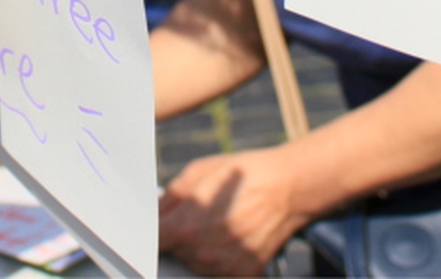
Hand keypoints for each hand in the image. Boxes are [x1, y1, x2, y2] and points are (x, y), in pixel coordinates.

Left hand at [159, 148, 309, 275]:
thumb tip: (154, 213)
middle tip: (200, 214)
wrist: (289, 187)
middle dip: (180, 234)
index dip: (152, 233)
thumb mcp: (198, 172)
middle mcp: (203, 252)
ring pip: (196, 262)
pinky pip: (219, 269)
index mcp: (186, 226)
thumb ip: (169, 198)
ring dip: (199, 247)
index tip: (155, 228)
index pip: (152, 242)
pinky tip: (234, 234)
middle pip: (175, 252)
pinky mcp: (243, 273)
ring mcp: (224, 266)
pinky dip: (221, 255)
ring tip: (221, 221)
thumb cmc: (244, 174)